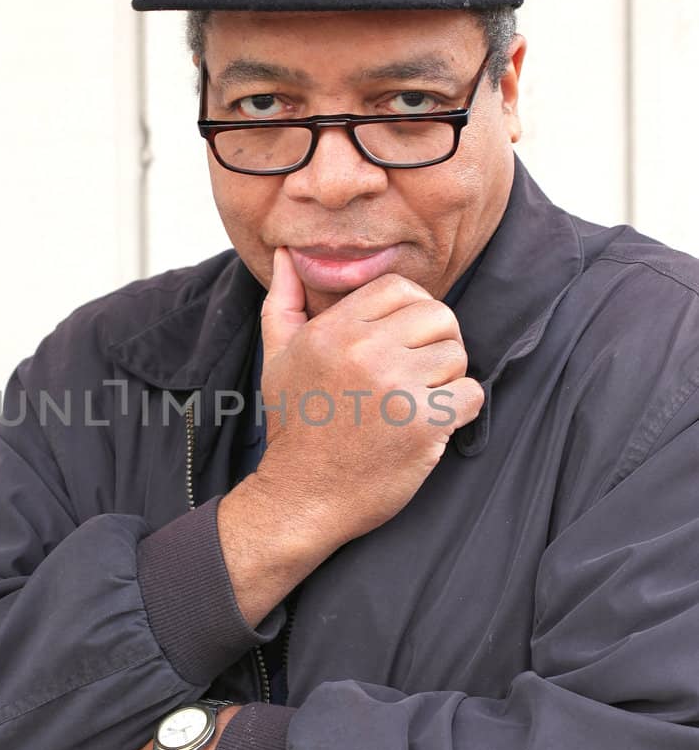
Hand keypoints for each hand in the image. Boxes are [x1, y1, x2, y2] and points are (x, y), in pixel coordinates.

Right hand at [254, 246, 484, 547]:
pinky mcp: (422, 425)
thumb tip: (285, 254)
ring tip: (418, 400)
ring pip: (456, 353)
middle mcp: (364, 351)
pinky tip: (434, 422)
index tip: (403, 340)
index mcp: (333, 330)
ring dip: (447, 378)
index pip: (400, 287)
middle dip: (435, 342)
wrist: (303, 495)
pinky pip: (472, 394)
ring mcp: (395, 387)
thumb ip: (284, 301)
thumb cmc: (294, 426)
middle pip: (438, 315)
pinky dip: (462, 409)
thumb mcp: (276, 357)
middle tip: (417, 373)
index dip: (411, 310)